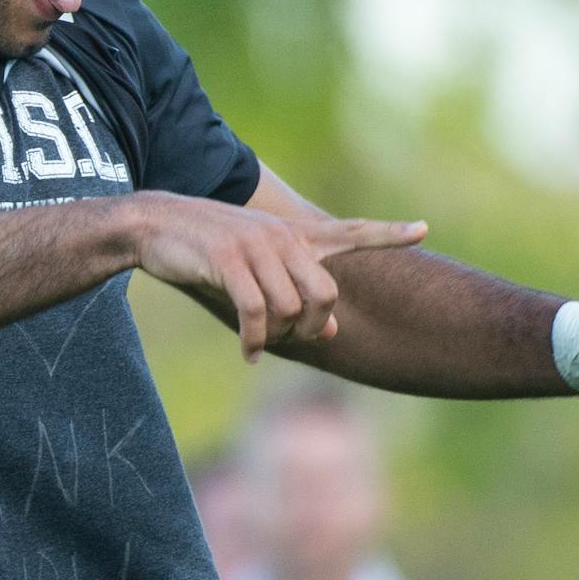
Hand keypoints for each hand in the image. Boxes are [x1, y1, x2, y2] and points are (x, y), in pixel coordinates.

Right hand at [127, 192, 427, 360]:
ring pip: (289, 308)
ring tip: (259, 344)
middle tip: (290, 342)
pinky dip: (255, 341)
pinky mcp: (228, 260)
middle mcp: (282, 236)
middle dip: (310, 328)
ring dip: (276, 338)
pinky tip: (248, 354)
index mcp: (294, 235)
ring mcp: (256, 246)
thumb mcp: (255, 272)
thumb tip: (332, 331)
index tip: (423, 230)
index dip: (388, 234)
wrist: (155, 225)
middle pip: (323, 295)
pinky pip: (256, 313)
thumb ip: (295, 296)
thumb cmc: (208, 251)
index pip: (350, 231)